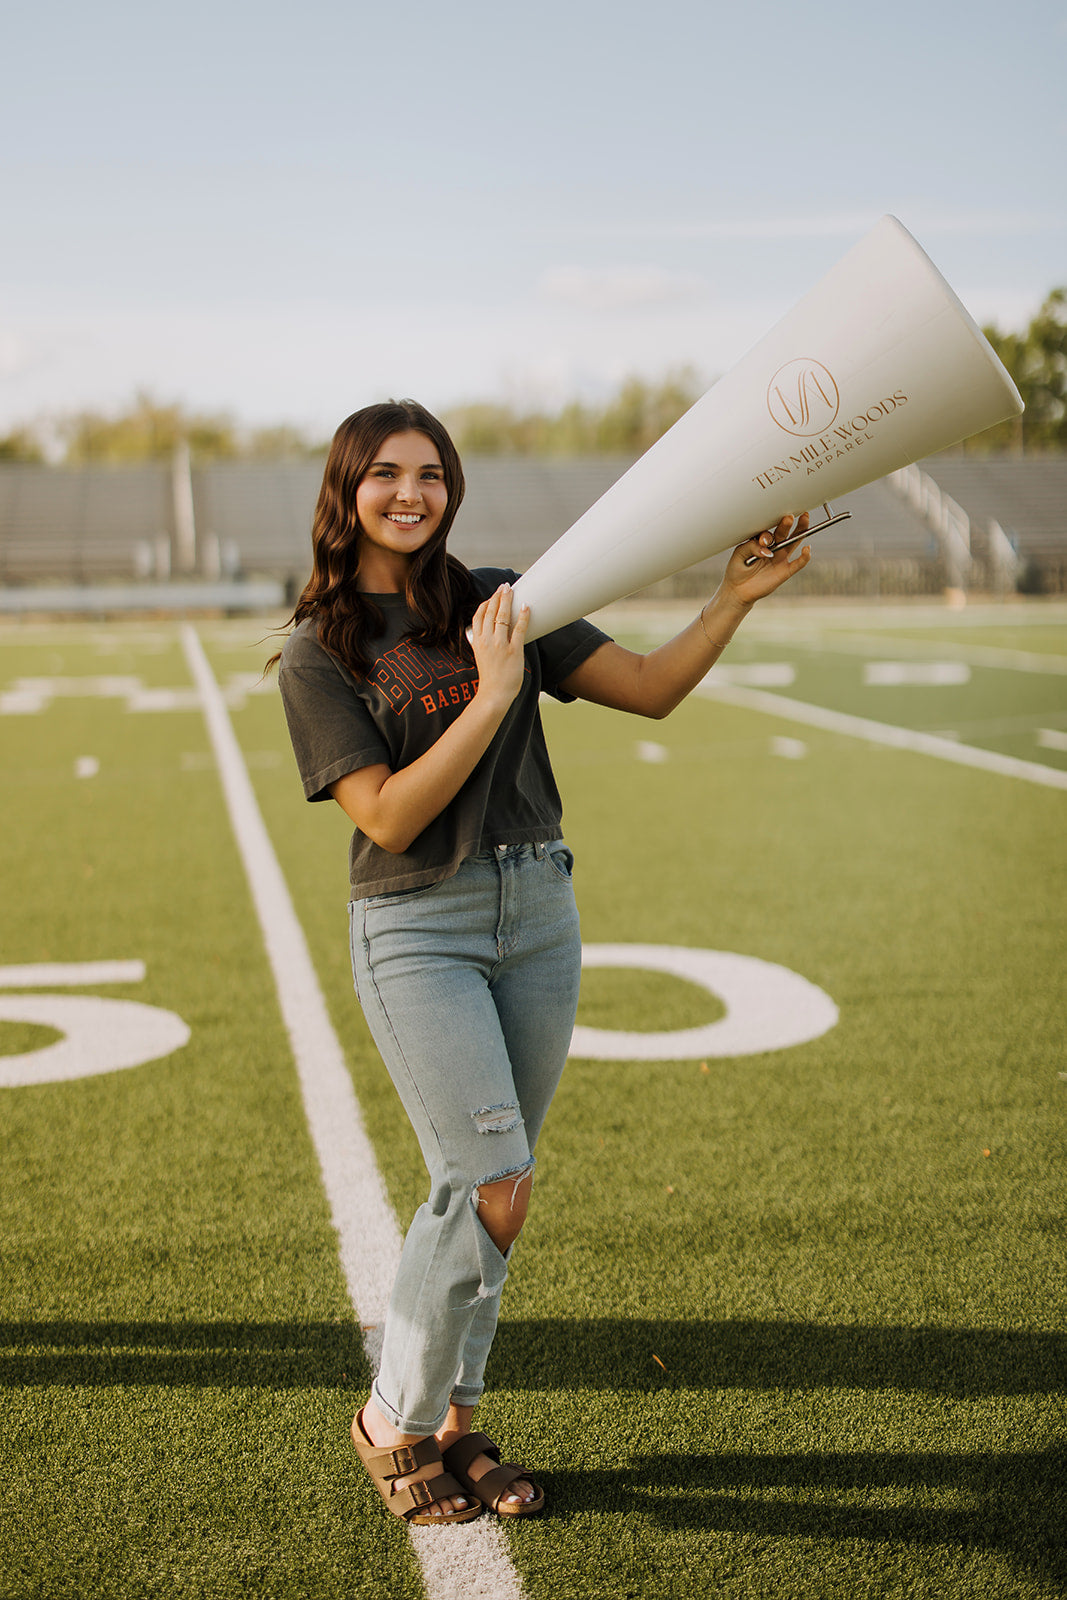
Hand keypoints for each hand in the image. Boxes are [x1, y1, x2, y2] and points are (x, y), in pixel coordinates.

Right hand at [468, 584, 530, 710]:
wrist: (494, 695)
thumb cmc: (490, 678)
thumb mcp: (480, 657)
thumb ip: (482, 644)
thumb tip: (488, 634)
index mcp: (477, 641)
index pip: (478, 616)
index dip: (485, 603)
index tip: (492, 596)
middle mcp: (487, 641)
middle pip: (490, 612)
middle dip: (497, 597)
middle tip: (504, 587)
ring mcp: (500, 645)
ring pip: (503, 616)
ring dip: (507, 601)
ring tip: (511, 590)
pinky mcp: (513, 651)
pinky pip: (519, 629)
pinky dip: (523, 616)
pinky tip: (526, 606)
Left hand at [722, 512, 811, 604]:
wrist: (738, 590)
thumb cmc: (737, 569)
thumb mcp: (739, 554)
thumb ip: (752, 546)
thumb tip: (767, 549)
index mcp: (761, 541)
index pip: (767, 532)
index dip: (766, 535)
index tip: (763, 541)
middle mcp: (773, 547)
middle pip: (783, 532)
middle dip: (786, 523)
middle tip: (789, 516)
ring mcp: (780, 558)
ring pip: (794, 542)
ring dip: (800, 530)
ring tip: (804, 518)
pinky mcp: (785, 571)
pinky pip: (798, 563)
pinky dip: (804, 557)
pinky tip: (807, 549)